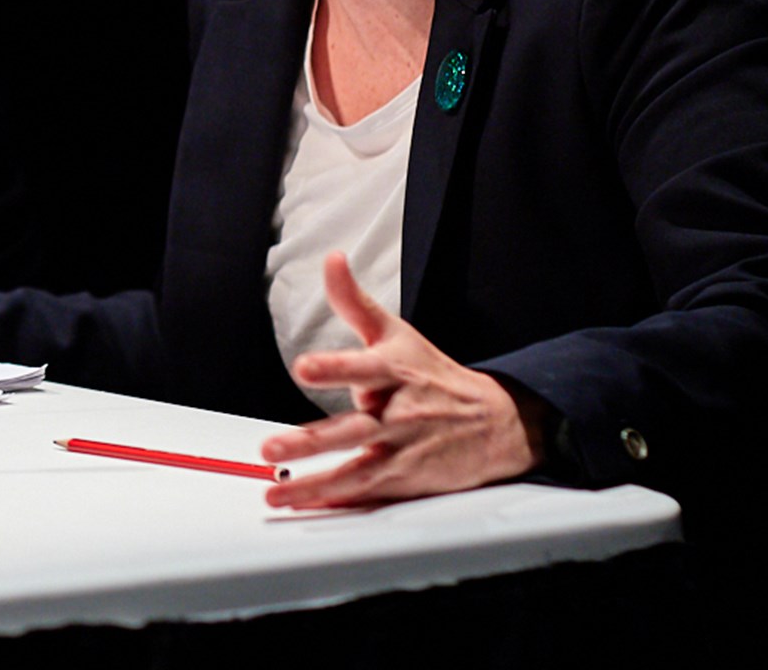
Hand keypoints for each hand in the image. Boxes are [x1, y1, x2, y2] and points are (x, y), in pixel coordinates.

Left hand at [261, 252, 543, 508]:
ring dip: (313, 485)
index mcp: (393, 372)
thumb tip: (331, 260)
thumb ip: (354, 300)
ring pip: (354, 471)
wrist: (495, 421)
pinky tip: (307, 507)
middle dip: (310, 441)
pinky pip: (367, 493)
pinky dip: (337, 502)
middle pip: (351, 429)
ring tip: (277, 491)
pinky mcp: (405, 480)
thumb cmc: (434, 374)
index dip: (334, 368)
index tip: (304, 368)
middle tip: (272, 447)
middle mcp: (397, 414)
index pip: (361, 367)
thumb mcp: (396, 332)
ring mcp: (401, 451)